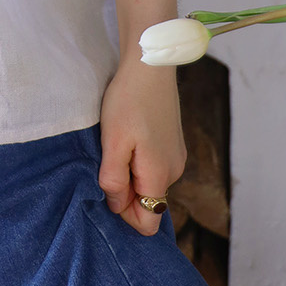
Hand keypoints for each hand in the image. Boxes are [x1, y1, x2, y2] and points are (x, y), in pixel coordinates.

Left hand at [97, 53, 185, 236]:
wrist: (150, 62)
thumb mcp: (113, 142)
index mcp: (160, 175)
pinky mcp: (173, 140)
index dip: (125, 214)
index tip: (109, 185)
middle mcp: (175, 170)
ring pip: (150, 181)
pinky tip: (129, 133)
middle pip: (148, 201)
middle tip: (109, 157)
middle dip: (126, 190)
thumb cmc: (129, 100)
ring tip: (118, 141)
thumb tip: (116, 206)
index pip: (148, 223)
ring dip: (131, 171)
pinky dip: (139, 158)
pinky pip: (154, 164)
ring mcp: (176, 154)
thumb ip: (114, 180)